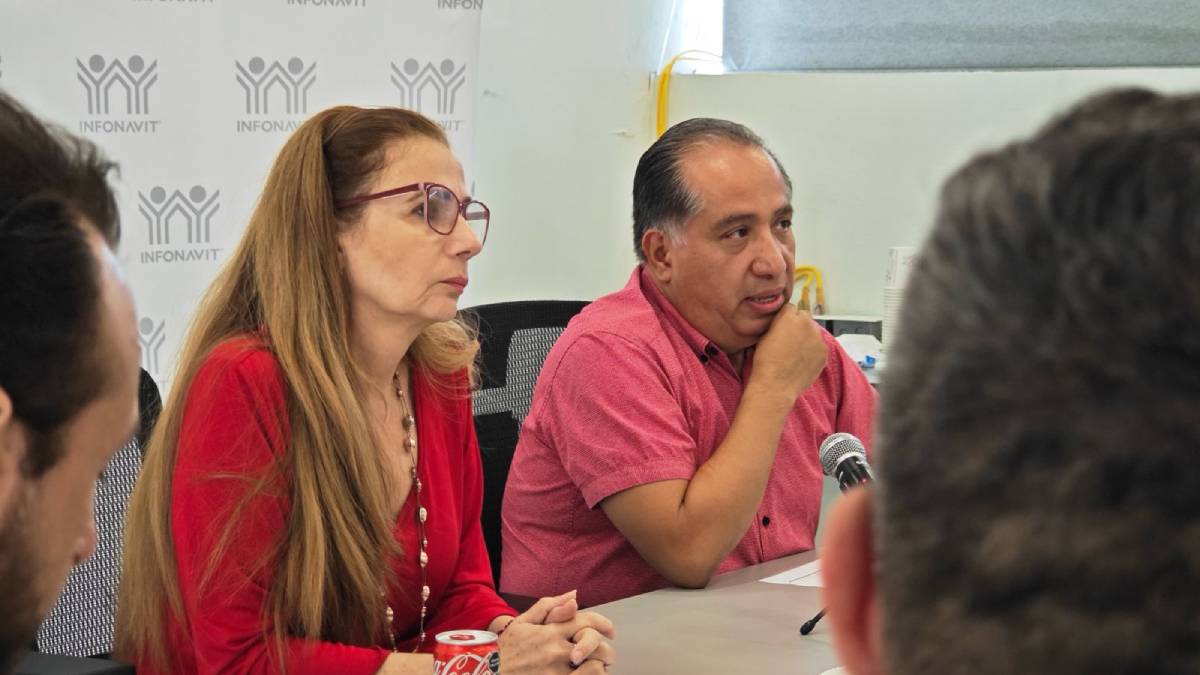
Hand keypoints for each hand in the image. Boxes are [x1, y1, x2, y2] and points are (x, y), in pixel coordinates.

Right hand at [498, 592, 615, 672]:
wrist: (488, 672)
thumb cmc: (505, 648)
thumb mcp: (523, 622)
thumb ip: (549, 607)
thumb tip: (574, 596)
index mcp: (551, 631)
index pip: (586, 621)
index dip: (603, 624)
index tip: (610, 631)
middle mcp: (557, 650)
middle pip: (595, 645)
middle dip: (606, 650)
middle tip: (608, 656)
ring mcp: (558, 671)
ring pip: (594, 666)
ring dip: (600, 666)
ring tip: (599, 668)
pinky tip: (588, 674)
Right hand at [751, 305, 827, 400]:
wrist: (775, 385)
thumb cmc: (765, 361)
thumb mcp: (764, 335)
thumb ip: (777, 322)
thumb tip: (782, 320)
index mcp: (789, 316)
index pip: (790, 307)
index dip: (785, 317)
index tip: (781, 327)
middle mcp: (807, 323)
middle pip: (805, 316)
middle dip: (798, 324)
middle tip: (789, 338)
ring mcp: (818, 338)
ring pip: (813, 331)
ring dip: (807, 336)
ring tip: (796, 351)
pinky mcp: (824, 352)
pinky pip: (819, 345)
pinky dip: (813, 350)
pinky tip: (803, 360)